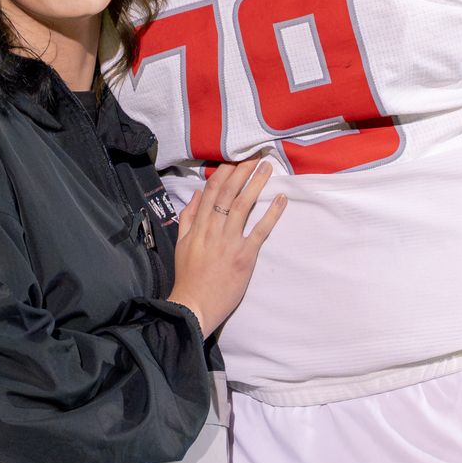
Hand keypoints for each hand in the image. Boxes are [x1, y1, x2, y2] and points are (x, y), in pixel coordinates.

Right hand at [169, 159, 285, 336]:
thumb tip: (197, 194)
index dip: (224, 174)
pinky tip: (280, 199)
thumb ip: (188, 218)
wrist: (193, 305)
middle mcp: (214, 229)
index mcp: (198, 226)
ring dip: (256, 184)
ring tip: (267, 168)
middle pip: (229, 194)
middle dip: (242, 172)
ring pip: (244, 206)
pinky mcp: (245, 256)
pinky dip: (271, 214)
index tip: (234, 161)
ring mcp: (230, 242)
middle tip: (254, 157)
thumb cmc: (188, 277)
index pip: (211, 192)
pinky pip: (260, 231)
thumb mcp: (181, 244)